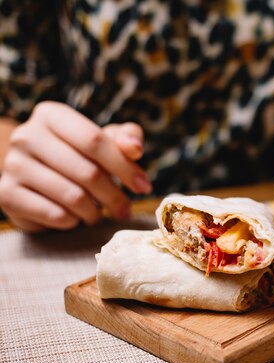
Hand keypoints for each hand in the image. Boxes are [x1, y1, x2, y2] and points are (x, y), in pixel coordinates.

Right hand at [0, 101, 151, 231]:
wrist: (34, 175)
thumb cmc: (79, 155)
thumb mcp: (104, 141)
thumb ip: (125, 139)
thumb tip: (135, 148)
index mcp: (51, 115)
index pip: (94, 140)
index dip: (124, 166)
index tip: (144, 186)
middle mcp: (26, 136)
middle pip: (87, 172)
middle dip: (114, 195)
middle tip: (126, 209)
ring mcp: (13, 165)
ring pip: (73, 197)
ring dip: (94, 211)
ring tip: (99, 212)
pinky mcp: (6, 194)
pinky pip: (55, 215)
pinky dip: (73, 221)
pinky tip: (75, 217)